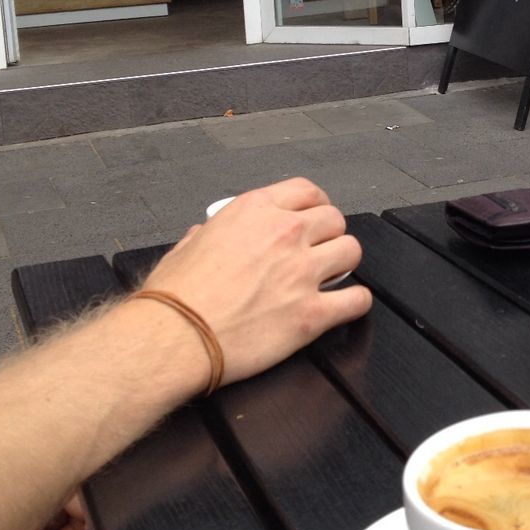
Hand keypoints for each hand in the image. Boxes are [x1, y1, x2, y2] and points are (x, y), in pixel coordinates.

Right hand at [136, 179, 370, 386]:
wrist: (173, 338)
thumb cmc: (173, 296)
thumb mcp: (185, 246)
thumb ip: (206, 234)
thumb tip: (203, 234)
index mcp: (255, 210)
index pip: (307, 191)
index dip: (315, 204)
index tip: (314, 217)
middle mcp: (285, 233)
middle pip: (334, 219)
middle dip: (330, 233)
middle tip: (320, 250)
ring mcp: (302, 272)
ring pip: (351, 251)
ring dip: (344, 263)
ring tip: (332, 275)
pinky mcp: (312, 313)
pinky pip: (356, 299)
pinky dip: (355, 302)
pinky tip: (346, 305)